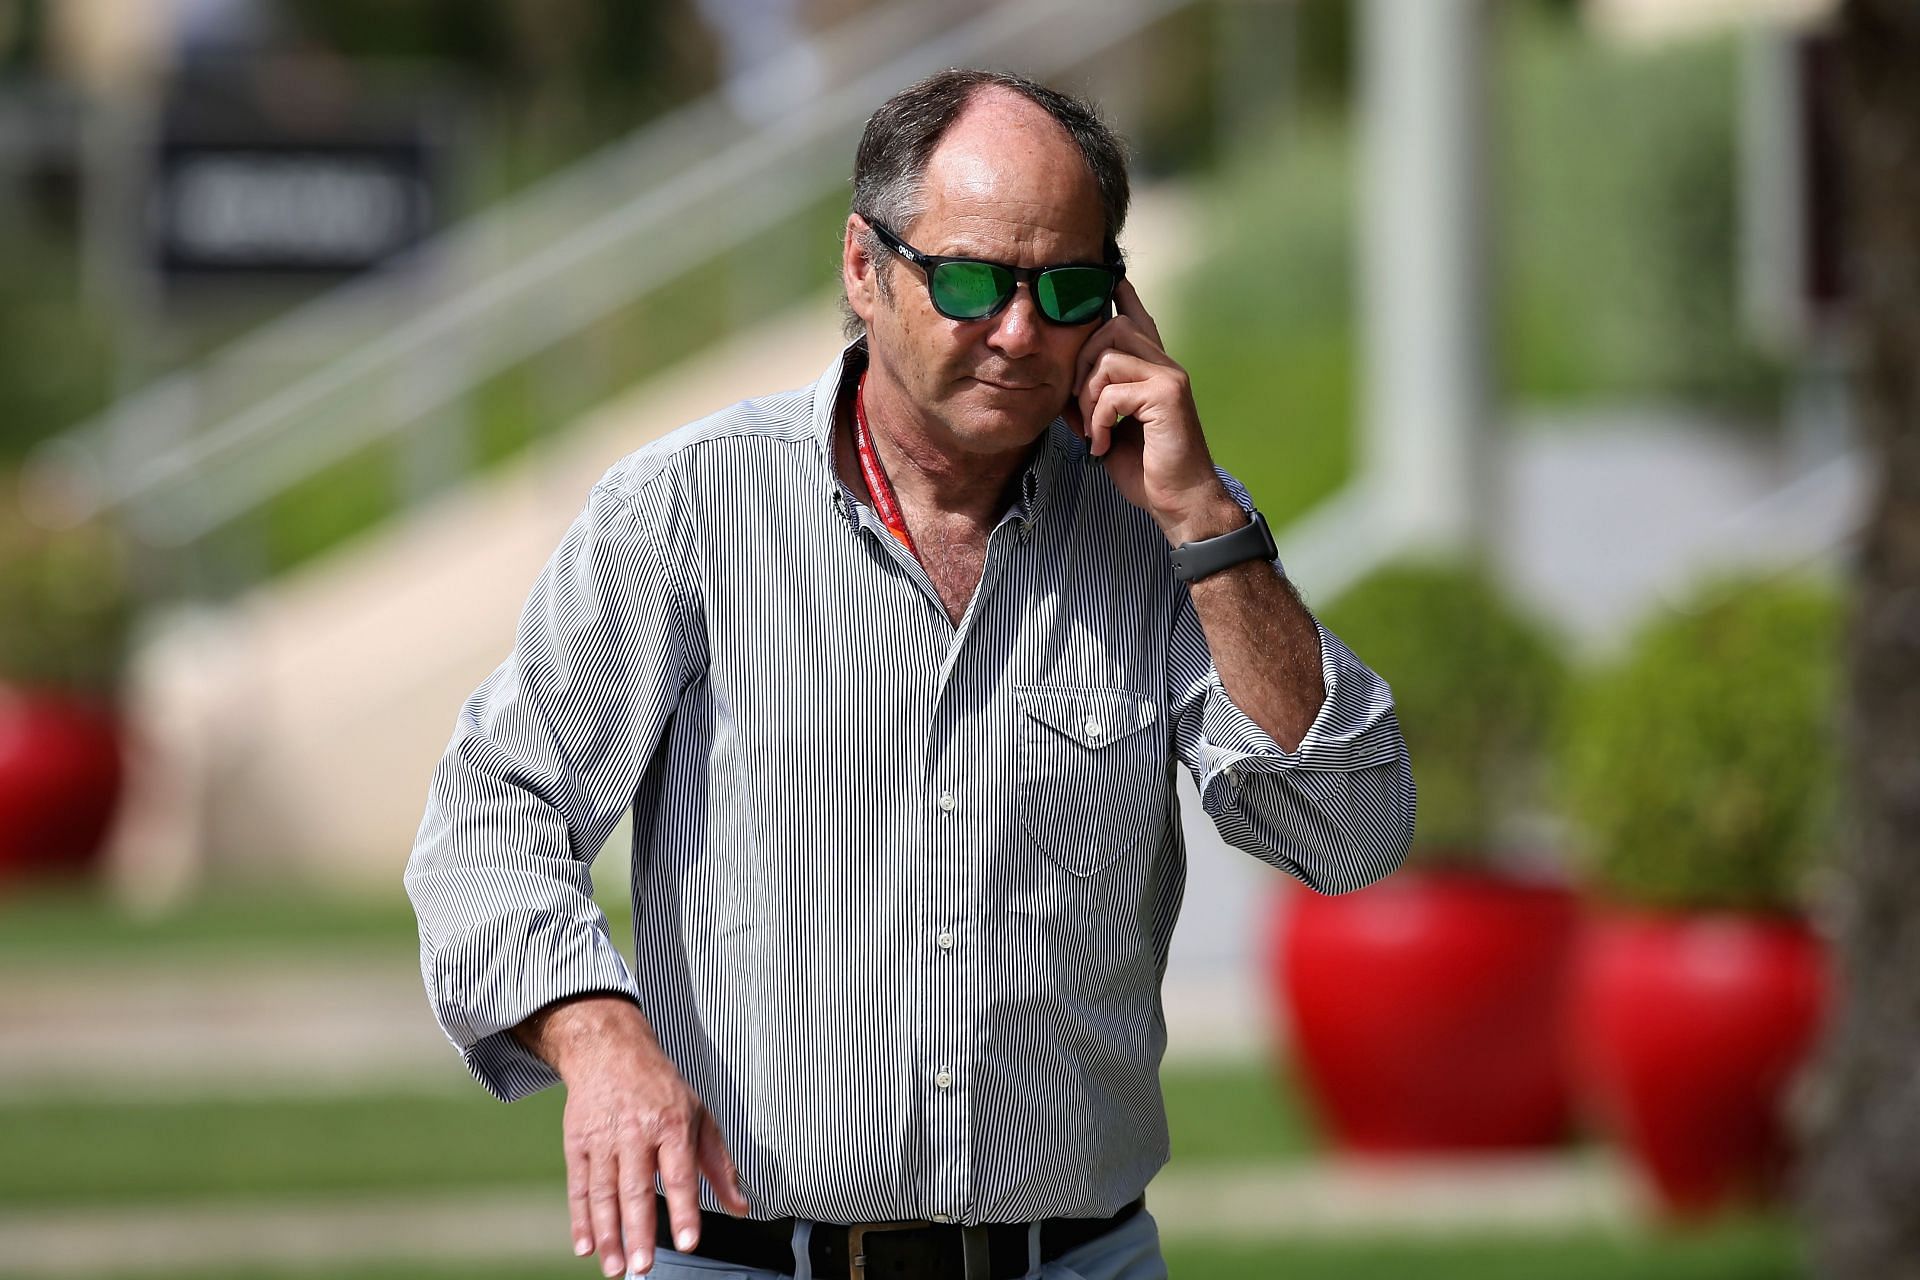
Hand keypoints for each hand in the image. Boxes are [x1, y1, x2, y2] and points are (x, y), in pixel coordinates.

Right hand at [526, 997, 750, 1275]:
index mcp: (672, 1125)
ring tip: (616, 1268)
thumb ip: (720, 1166)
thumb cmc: (662, 1089)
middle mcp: (637, 1132)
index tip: (688, 1242)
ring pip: (604, 1193)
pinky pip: (578, 1186)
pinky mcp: (577, 1141)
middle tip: (643, 1267)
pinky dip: (580, 1219)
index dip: (685, 1210)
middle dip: (639, 1231)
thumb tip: (742, 1208)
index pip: (680, 1175)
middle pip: (637, 1189)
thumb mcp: (699, 1117)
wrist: (610, 1050)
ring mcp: (604, 1138)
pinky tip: (586, 1247)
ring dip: (608, 1234)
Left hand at [1066, 278, 1238, 543]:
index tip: (1111, 276)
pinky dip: (1097, 421)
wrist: (1179, 501)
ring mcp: (1169, 377)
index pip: (1137, 319)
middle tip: (1079, 407)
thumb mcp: (1110, 428)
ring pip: (1107, 357)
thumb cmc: (1146, 469)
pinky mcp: (1168, 395)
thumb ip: (1094, 399)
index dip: (1122, 297)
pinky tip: (1101, 445)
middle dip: (1081, 364)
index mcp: (1154, 370)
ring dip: (1087, 396)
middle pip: (1111, 328)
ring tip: (1091, 429)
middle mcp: (1166, 365)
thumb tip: (1063, 383)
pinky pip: (1112, 392)